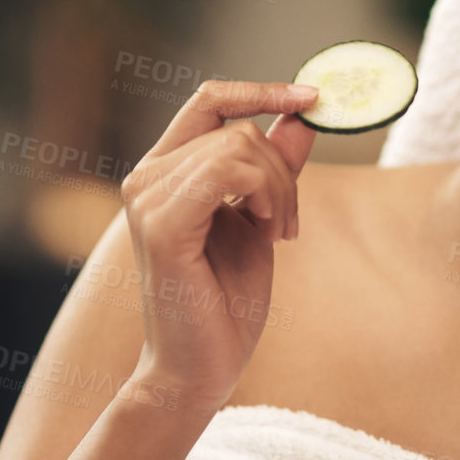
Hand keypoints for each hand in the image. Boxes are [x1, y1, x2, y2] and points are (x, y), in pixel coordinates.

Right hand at [119, 80, 317, 411]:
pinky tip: (268, 232)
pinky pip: (229, 171)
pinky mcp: (162, 225)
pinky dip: (265, 195)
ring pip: (239, 146)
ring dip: (280, 189)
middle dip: (284, 170)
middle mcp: (146, 178)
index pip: (209, 99)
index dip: (262, 91)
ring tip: (279, 233)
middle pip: (238, 127)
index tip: (313, 98)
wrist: (200, 369)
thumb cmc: (225, 301)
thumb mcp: (262, 219)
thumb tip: (302, 115)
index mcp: (165, 172)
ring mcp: (147, 199)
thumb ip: (275, 168)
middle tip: (289, 224)